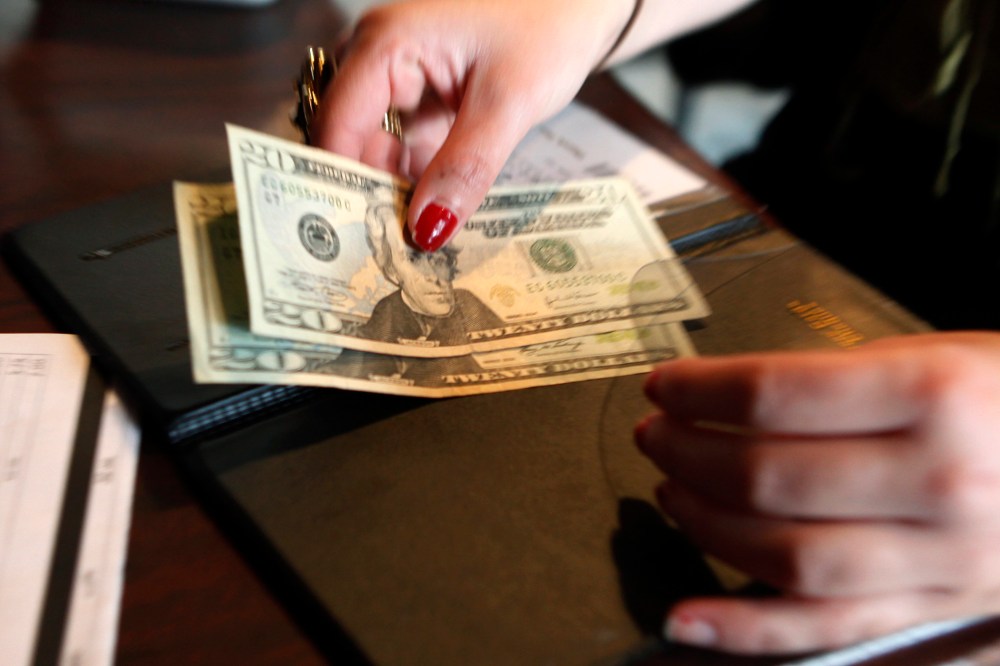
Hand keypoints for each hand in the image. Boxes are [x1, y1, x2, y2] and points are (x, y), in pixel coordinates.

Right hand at [312, 0, 631, 250]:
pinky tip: (433, 219)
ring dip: (395, 197)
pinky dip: (418, 185)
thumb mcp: (509, 102)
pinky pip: (403, 153)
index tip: (360, 245)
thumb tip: (426, 230)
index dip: (343, 187)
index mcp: (384, 44)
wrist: (580, 4)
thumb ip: (465, 168)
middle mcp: (378, 59)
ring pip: (376, 155)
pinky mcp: (420, 102)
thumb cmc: (549, 24)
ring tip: (416, 245)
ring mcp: (398, 82)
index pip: (336, 128)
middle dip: (370, 198)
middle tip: (395, 255)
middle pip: (350, 145)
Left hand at [635, 332, 999, 653]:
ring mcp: (937, 558)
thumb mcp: (934, 356)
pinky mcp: (931, 611)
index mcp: (933, 395)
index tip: (664, 385)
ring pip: (785, 555)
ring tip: (669, 492)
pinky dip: (746, 630)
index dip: (698, 390)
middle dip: (687, 452)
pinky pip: (826, 629)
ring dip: (704, 525)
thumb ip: (834, 380)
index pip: (773, 395)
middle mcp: (936, 480)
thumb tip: (725, 397)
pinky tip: (686, 617)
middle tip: (656, 434)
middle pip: (767, 475)